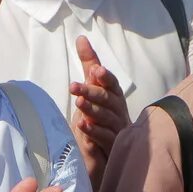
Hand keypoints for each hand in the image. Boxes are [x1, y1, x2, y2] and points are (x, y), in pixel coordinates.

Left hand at [67, 36, 131, 187]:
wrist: (106, 152)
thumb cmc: (99, 116)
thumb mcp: (92, 88)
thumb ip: (89, 64)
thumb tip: (81, 39)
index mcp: (114, 97)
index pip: (112, 84)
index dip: (105, 77)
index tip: (95, 70)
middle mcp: (118, 111)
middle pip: (108, 100)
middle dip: (92, 92)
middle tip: (74, 86)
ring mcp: (117, 130)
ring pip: (107, 118)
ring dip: (93, 110)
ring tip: (78, 103)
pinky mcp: (113, 147)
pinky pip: (105, 138)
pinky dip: (94, 132)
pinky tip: (83, 126)